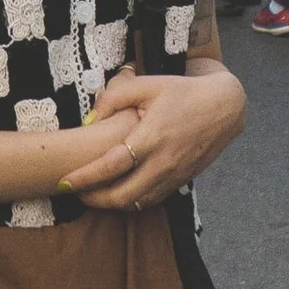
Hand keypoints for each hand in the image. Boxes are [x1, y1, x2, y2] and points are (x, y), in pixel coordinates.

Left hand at [65, 61, 247, 209]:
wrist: (224, 107)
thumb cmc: (182, 92)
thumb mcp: (147, 84)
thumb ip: (113, 97)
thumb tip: (89, 120)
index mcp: (152, 137)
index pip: (111, 166)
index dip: (84, 177)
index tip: (64, 181)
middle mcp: (164, 162)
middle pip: (122, 196)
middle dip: (94, 199)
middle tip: (76, 192)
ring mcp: (175, 175)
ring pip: (137, 203)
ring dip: (112, 204)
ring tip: (93, 194)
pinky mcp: (182, 180)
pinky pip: (152, 199)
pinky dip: (132, 201)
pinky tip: (120, 191)